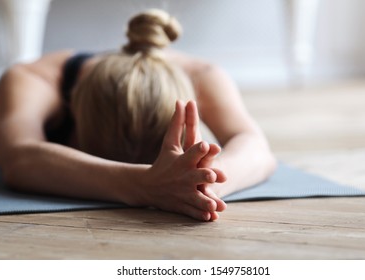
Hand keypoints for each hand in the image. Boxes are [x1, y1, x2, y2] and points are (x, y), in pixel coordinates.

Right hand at [140, 101, 222, 220]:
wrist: (147, 186)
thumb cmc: (163, 162)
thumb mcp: (169, 144)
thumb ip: (177, 123)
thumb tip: (181, 99)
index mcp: (181, 161)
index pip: (191, 153)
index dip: (200, 149)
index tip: (208, 145)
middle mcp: (183, 177)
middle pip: (196, 176)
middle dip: (205, 176)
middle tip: (217, 175)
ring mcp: (183, 193)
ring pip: (197, 198)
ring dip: (205, 202)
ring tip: (216, 206)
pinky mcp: (183, 205)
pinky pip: (193, 212)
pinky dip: (201, 216)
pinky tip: (211, 218)